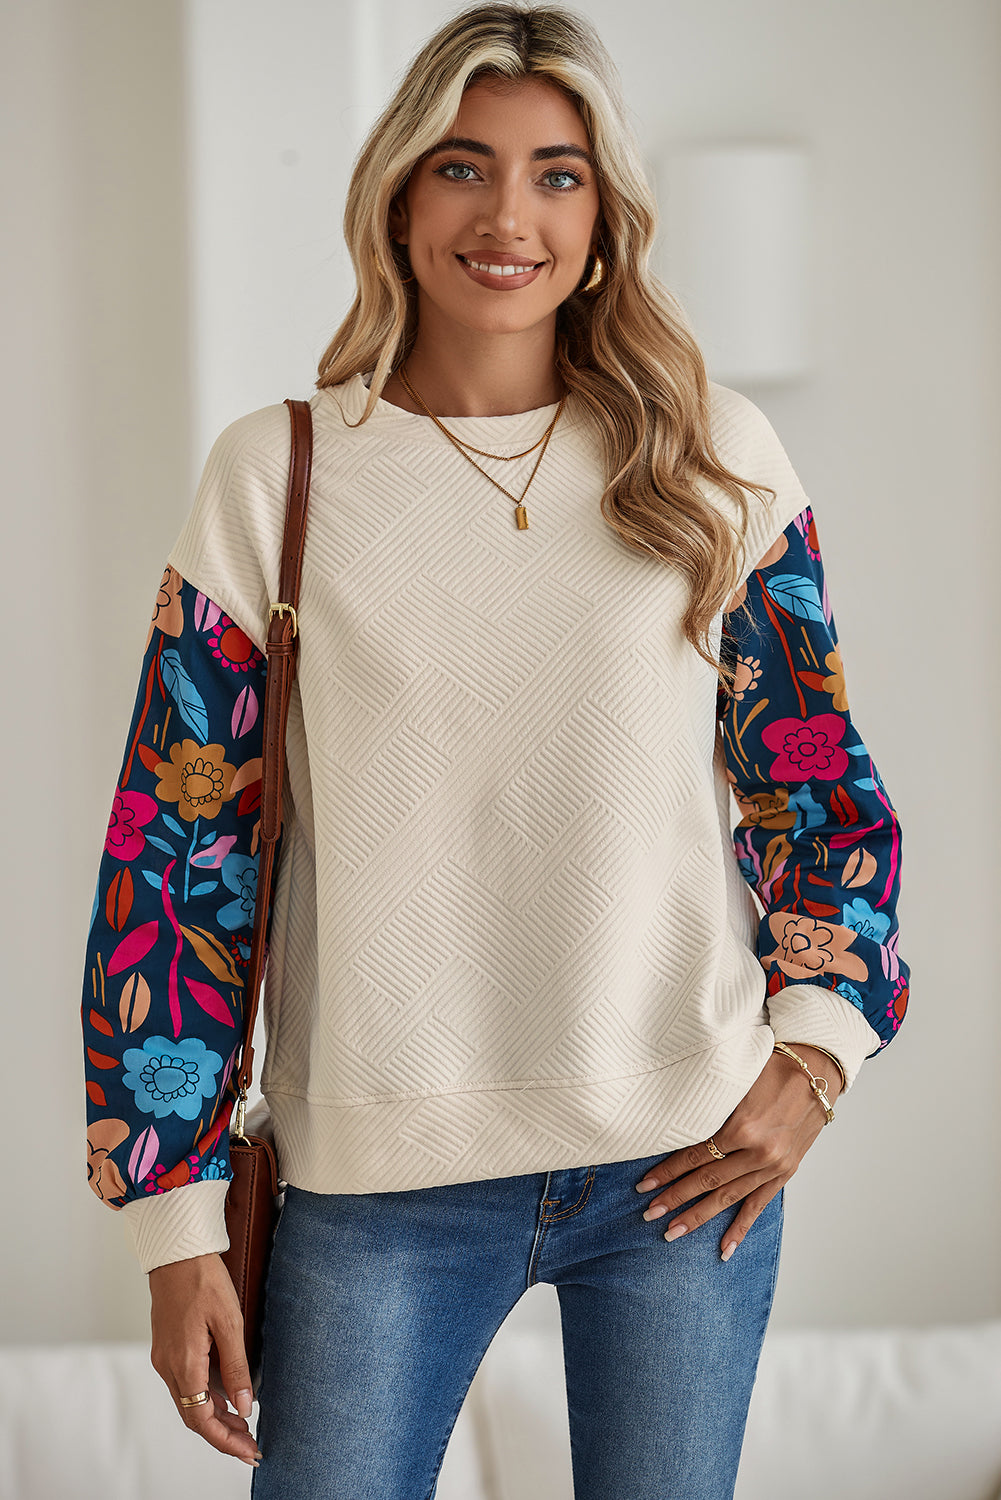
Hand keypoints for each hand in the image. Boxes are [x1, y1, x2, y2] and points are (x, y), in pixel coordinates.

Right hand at [149, 1252, 261, 1467]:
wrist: (176, 1253)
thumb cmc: (204, 1280)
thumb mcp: (230, 1322)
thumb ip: (236, 1367)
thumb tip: (245, 1407)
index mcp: (183, 1363)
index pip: (202, 1419)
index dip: (225, 1440)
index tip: (249, 1451)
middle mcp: (168, 1366)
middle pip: (194, 1415)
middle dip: (222, 1434)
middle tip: (250, 1444)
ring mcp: (164, 1358)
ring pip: (189, 1401)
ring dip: (214, 1417)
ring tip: (244, 1425)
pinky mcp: (167, 1348)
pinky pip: (185, 1384)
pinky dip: (206, 1397)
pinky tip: (226, 1397)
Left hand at [634, 1043, 842, 1260]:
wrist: (817, 1070)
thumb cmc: (772, 1066)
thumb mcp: (737, 1081)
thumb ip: (710, 1107)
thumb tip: (673, 1124)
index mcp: (743, 1126)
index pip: (694, 1155)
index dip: (668, 1171)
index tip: (645, 1185)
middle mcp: (758, 1152)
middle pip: (707, 1180)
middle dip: (675, 1199)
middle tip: (649, 1214)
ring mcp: (774, 1166)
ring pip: (728, 1197)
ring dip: (699, 1217)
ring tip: (673, 1232)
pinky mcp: (785, 1172)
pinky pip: (758, 1205)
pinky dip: (740, 1227)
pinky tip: (724, 1248)